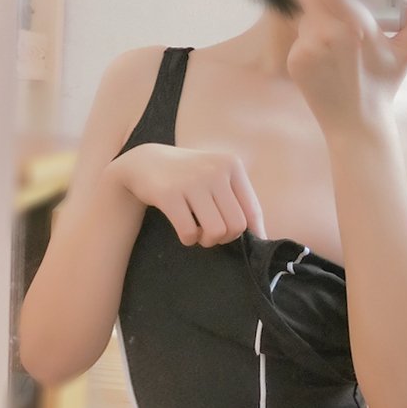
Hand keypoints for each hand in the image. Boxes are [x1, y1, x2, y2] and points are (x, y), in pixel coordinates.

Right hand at [113, 143, 266, 247]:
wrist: (146, 162)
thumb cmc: (188, 176)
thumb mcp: (216, 176)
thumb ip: (237, 200)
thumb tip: (261, 236)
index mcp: (231, 165)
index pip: (253, 210)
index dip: (253, 234)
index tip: (247, 244)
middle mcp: (215, 170)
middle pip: (237, 225)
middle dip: (225, 238)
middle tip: (212, 234)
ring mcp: (192, 181)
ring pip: (216, 231)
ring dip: (207, 241)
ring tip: (199, 233)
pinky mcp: (169, 194)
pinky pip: (189, 232)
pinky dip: (188, 239)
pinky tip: (184, 231)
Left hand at [283, 0, 406, 138]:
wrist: (356, 126)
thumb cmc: (382, 87)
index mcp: (356, 27)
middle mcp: (328, 36)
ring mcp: (308, 49)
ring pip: (306, 11)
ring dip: (317, 7)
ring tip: (334, 18)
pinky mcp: (295, 61)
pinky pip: (301, 33)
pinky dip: (311, 31)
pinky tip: (326, 46)